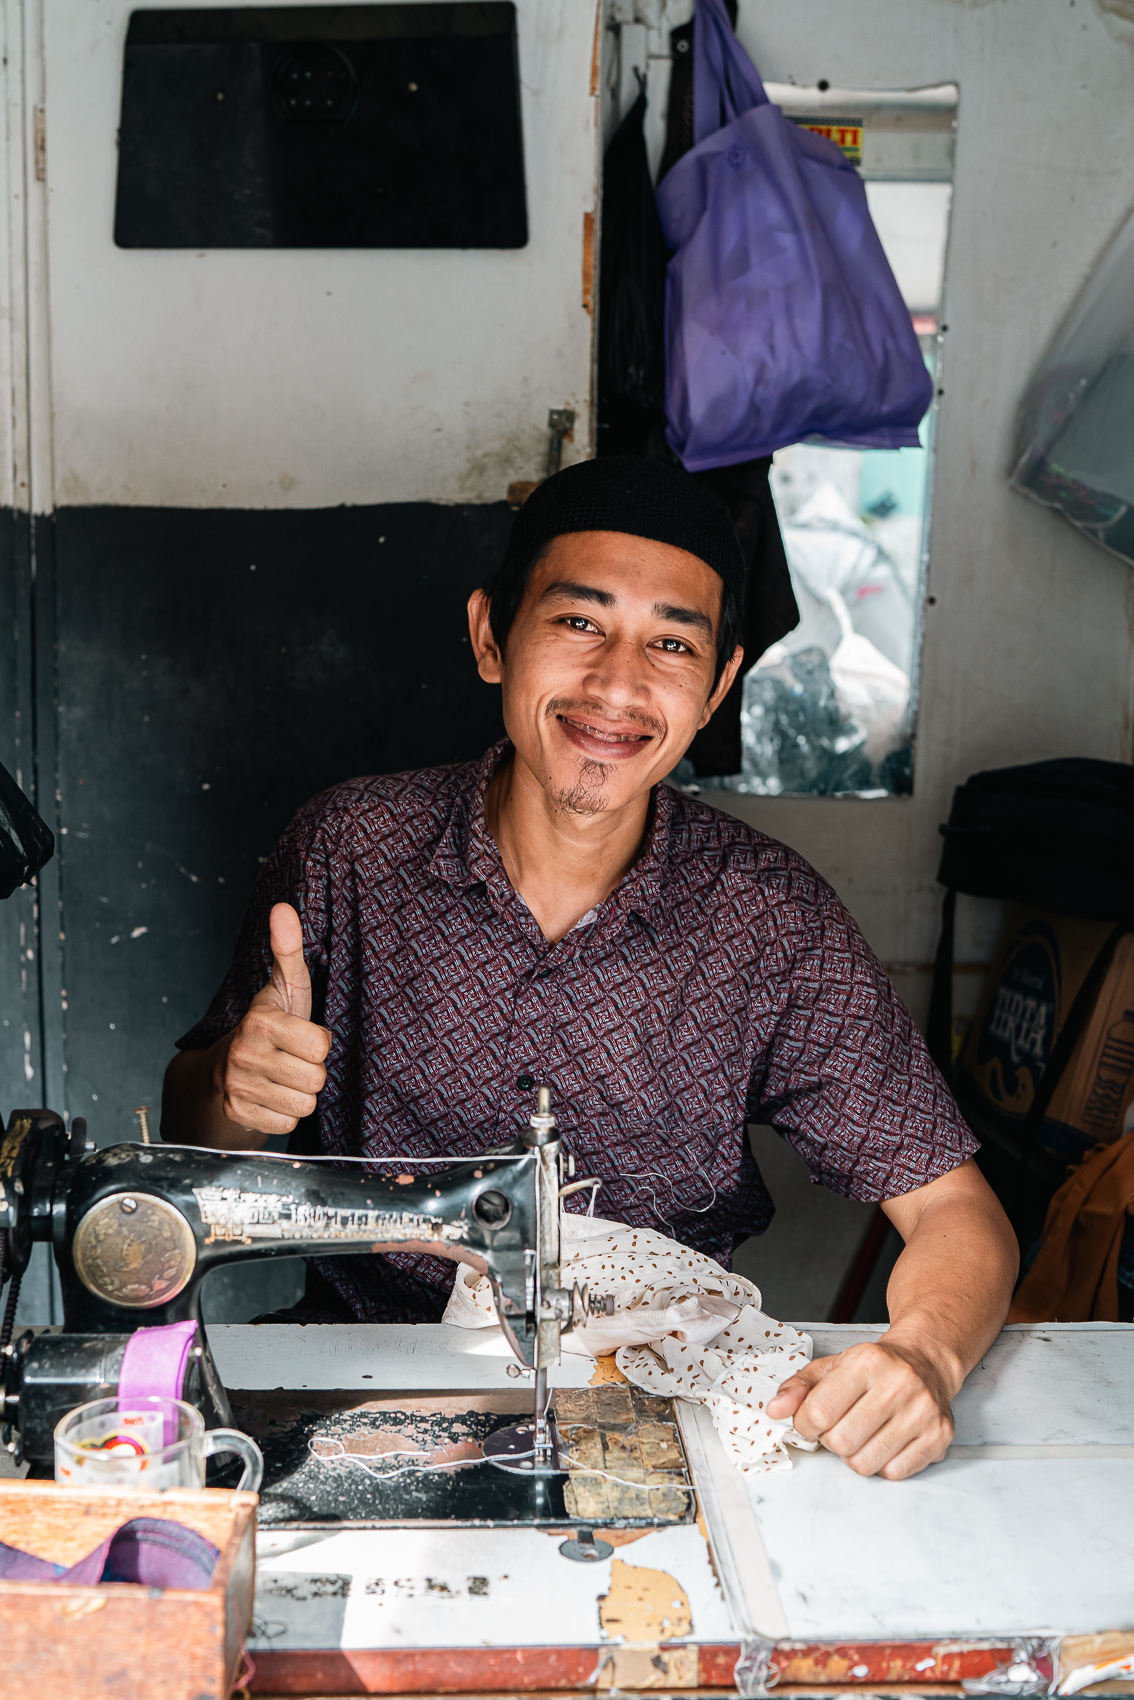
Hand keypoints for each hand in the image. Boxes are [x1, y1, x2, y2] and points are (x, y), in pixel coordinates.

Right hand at [214, 902, 331, 1137]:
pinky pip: (287, 1124)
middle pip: (315, 1078)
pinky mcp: (238, 1115)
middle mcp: (245, 1055)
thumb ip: (288, 950)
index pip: (321, 1045)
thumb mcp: (283, 988)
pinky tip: (271, 1097)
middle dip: (310, 1071)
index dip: (318, 1042)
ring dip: (300, 1094)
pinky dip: (284, 1114)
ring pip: (304, 1104)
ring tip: (283, 1078)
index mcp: (261, 1022)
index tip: (300, 1036)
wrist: (221, 1071)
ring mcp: (238, 1088)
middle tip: (292, 1060)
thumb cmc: (267, 1027)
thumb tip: (284, 908)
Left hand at [767, 1338, 954, 1479]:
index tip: (811, 1420)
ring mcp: (923, 1412)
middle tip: (840, 1426)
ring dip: (854, 1455)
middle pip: (842, 1442)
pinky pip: (894, 1473)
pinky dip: (882, 1464)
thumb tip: (773, 1410)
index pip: (819, 1412)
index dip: (805, 1424)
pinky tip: (885, 1441)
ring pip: (866, 1463)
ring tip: (862, 1433)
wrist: (925, 1362)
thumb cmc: (874, 1367)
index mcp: (867, 1362)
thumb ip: (798, 1387)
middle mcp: (900, 1384)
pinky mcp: (939, 1437)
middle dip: (831, 1441)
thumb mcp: (832, 1366)